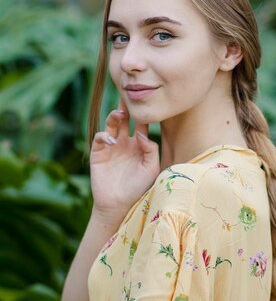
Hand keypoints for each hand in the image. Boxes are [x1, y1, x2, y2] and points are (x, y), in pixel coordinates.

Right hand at [90, 99, 159, 221]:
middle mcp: (125, 142)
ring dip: (114, 116)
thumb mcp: (151, 169)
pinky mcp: (98, 153)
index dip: (144, 113)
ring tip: (120, 114)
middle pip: (125, 119)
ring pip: (112, 124)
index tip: (147, 101)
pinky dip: (104, 135)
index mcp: (139, 145)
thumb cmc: (139, 188)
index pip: (142, 124)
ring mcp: (111, 146)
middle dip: (127, 107)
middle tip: (128, 95)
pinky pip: (100, 138)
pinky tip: (111, 139)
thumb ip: (151, 149)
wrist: (119, 205)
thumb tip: (141, 133)